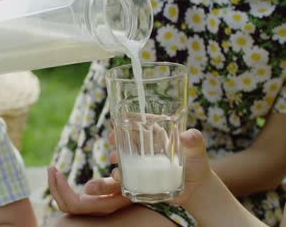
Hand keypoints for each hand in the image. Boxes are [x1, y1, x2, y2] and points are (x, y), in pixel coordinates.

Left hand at [47, 167, 131, 215]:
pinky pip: (72, 199)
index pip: (74, 204)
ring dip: (57, 187)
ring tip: (53, 170)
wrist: (148, 187)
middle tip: (51, 167)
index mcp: (102, 206)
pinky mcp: (93, 202)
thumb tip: (86, 188)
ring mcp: (93, 207)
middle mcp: (96, 210)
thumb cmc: (137, 182)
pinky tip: (61, 176)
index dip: (62, 190)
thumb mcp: (124, 182)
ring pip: (67, 204)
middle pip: (66, 206)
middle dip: (55, 187)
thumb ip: (107, 186)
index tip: (57, 171)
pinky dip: (63, 188)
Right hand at [84, 129, 211, 207]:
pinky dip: (119, 175)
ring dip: (115, 154)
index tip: (120, 119)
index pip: (141, 122)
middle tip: (111, 138)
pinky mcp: (141, 177)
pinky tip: (118, 176)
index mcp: (159, 136)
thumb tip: (187, 135)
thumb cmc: (197, 166)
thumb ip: (195, 141)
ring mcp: (143, 162)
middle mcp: (148, 147)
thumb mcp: (198, 151)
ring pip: (123, 155)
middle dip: (115, 135)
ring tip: (114, 158)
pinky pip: (126, 175)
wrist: (196, 190)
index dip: (129, 119)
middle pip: (127, 137)